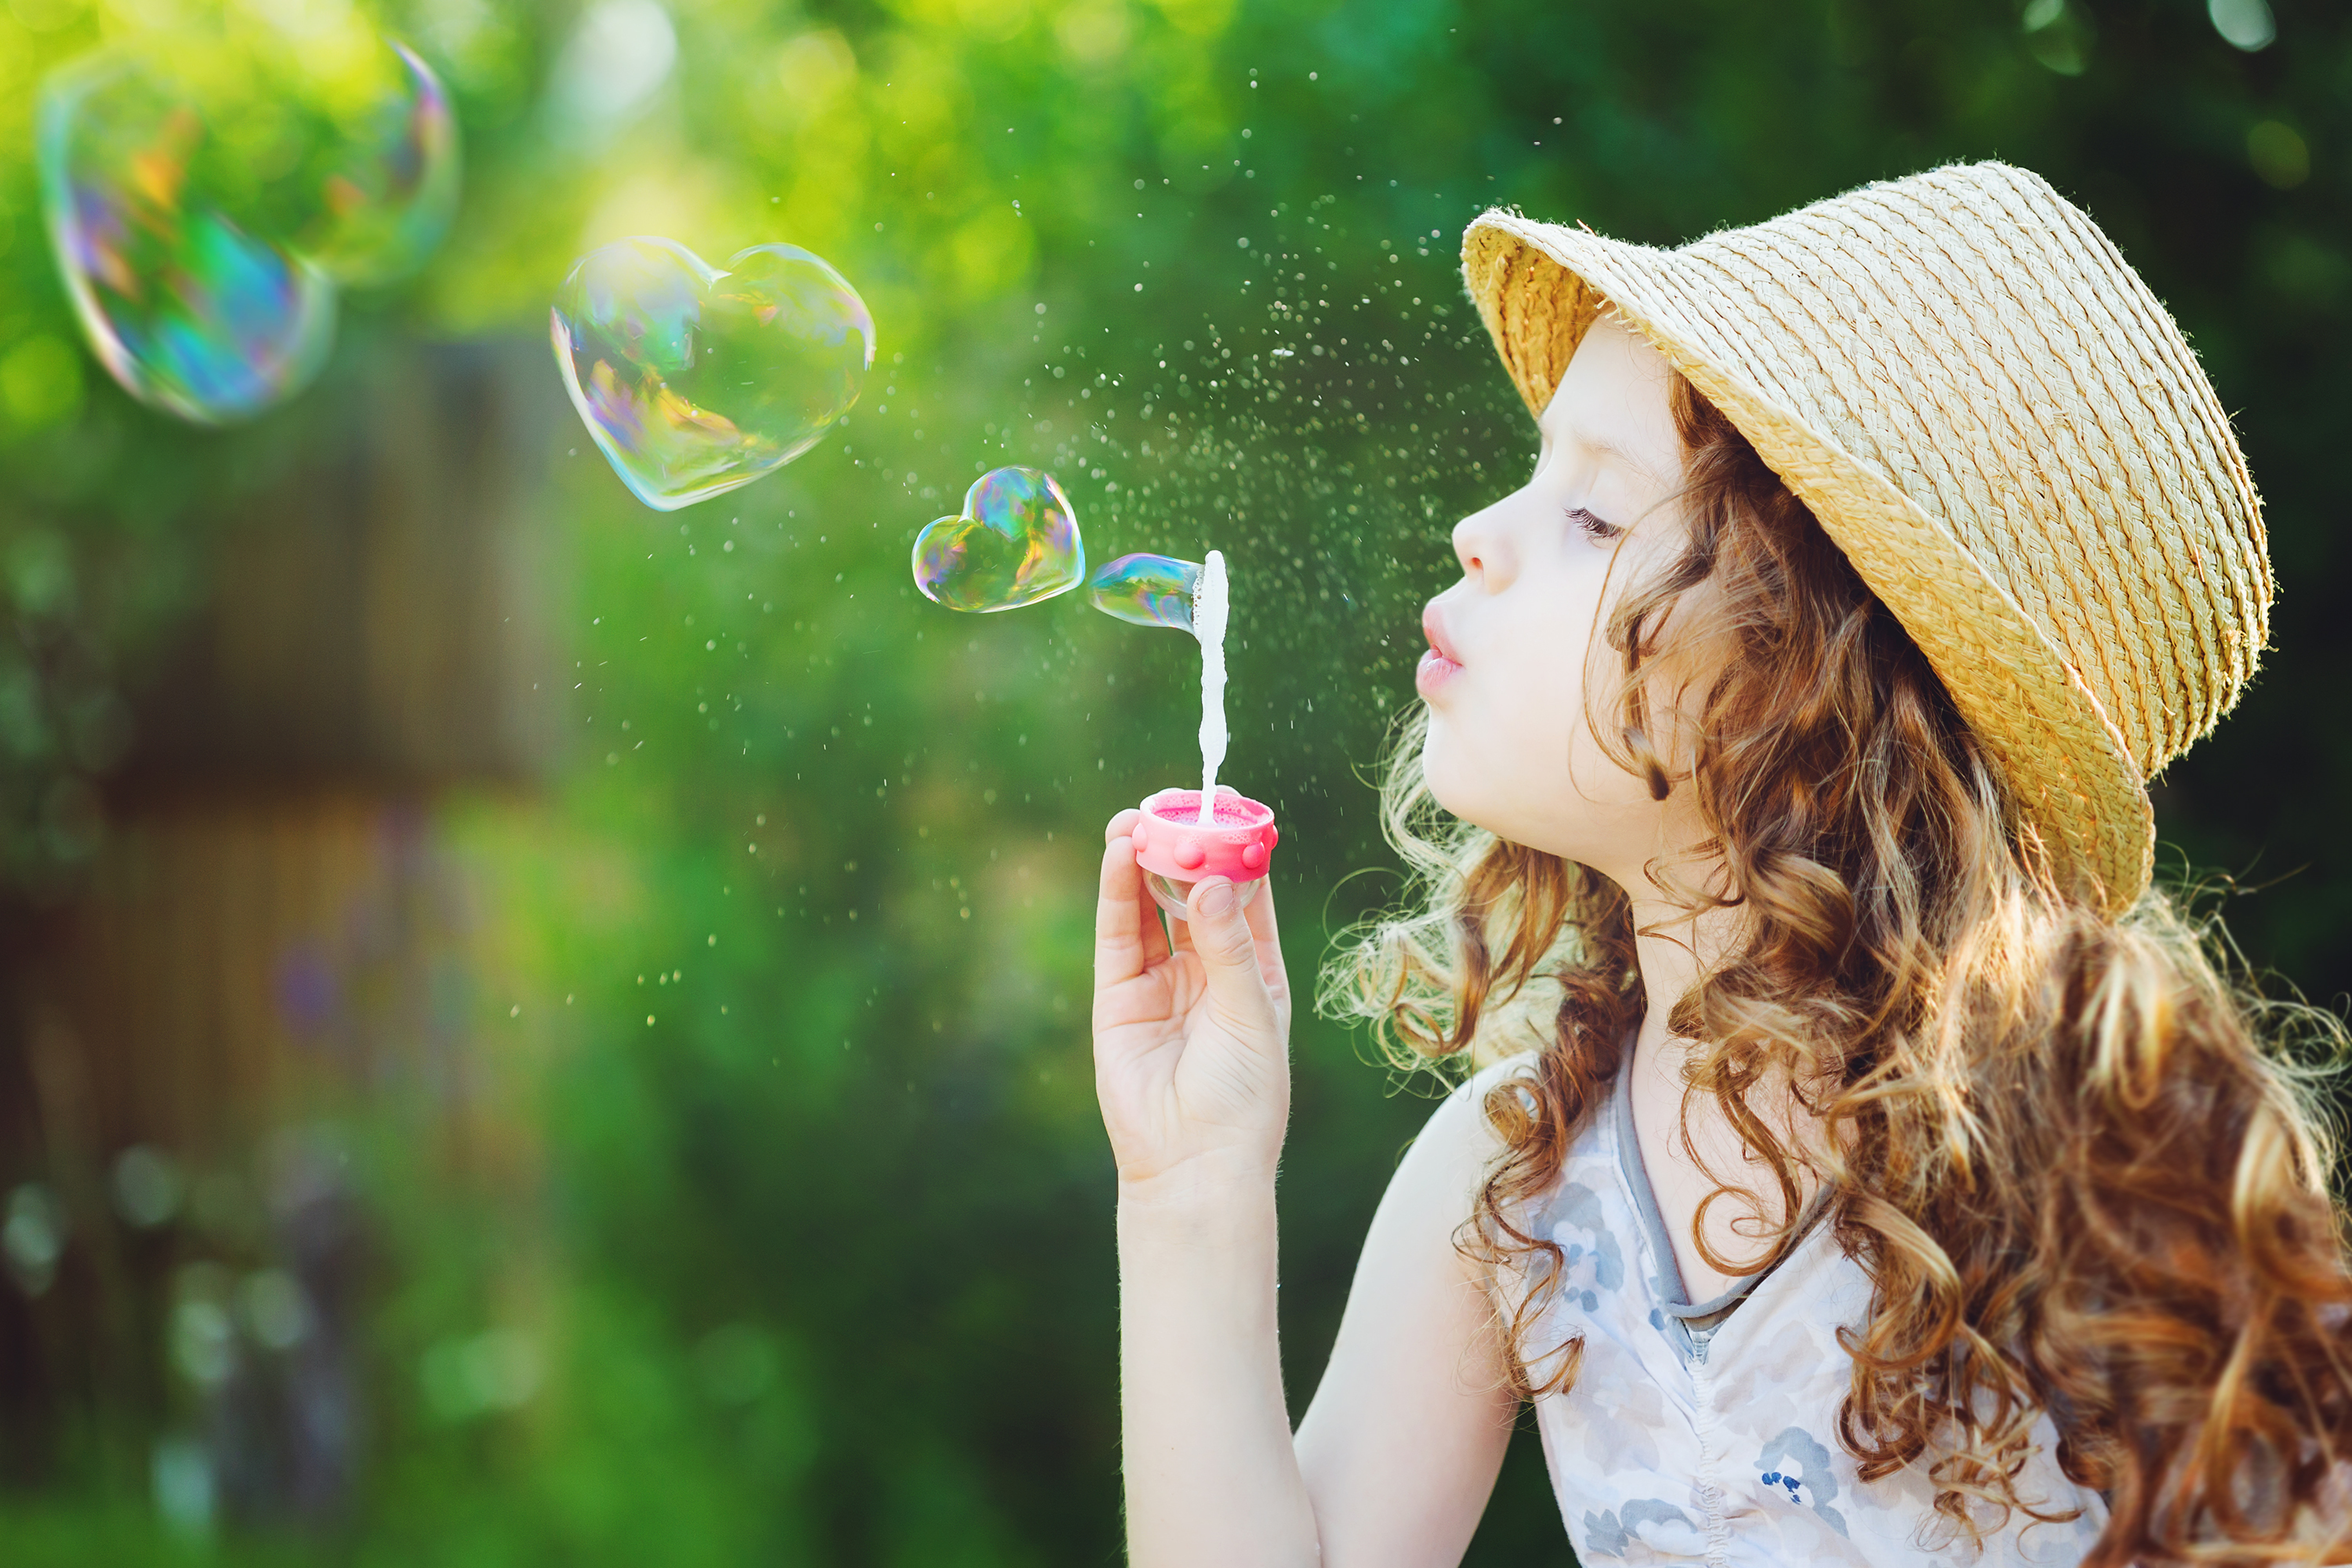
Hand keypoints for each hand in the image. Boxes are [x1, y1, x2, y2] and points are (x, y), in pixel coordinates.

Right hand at [1092, 808, 1292, 1194]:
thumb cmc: (1243, 1098)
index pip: (1245, 894)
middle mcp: (1207, 969)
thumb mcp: (1250, 1012)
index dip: (1236, 849)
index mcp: (1254, 970)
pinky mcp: (1120, 996)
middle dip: (1183, 848)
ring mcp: (1161, 981)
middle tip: (1173, 803)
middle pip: (1191, 891)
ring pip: (1150, 905)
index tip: (1229, 805)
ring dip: (1142, 861)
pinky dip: (1116, 892)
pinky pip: (1119, 933)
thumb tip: (1210, 882)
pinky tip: (1118, 854)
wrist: (1196, 1164)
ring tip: (1137, 817)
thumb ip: (1228, 945)